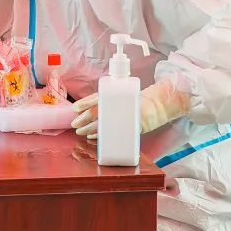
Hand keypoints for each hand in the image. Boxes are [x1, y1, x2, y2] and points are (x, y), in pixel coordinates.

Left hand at [72, 81, 191, 141]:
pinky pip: (114, 132)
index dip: (85, 103)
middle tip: (75, 124)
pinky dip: (102, 135)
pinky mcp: (132, 126)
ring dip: (90, 128)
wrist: (156, 105)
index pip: (97, 98)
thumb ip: (104, 100)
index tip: (75, 108)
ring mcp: (126, 115)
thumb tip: (84, 108)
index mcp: (116, 94)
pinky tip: (93, 136)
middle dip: (84, 119)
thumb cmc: (132, 101)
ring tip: (81, 132)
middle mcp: (120, 104)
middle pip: (98, 112)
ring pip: (104, 123)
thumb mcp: (118, 96)